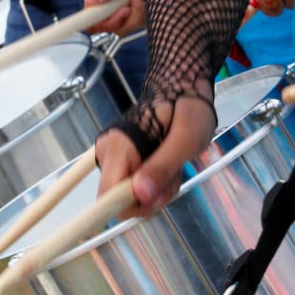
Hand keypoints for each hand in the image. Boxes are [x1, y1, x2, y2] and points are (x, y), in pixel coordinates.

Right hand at [84, 0, 145, 34]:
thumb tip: (91, 1)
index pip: (90, 20)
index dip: (100, 23)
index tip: (117, 13)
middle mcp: (108, 4)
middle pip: (110, 27)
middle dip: (124, 16)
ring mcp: (123, 9)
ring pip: (126, 26)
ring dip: (137, 11)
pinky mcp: (136, 11)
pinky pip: (139, 22)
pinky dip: (145, 10)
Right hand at [95, 95, 214, 219]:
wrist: (184, 89)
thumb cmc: (187, 108)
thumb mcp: (186, 138)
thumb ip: (163, 166)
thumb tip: (141, 195)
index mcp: (118, 146)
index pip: (107, 196)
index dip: (132, 205)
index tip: (157, 194)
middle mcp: (107, 154)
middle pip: (121, 201)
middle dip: (151, 197)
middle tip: (174, 175)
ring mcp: (114, 160)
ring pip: (132, 198)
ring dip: (159, 190)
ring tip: (174, 166)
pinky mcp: (123, 164)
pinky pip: (137, 190)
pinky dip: (157, 185)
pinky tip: (168, 166)